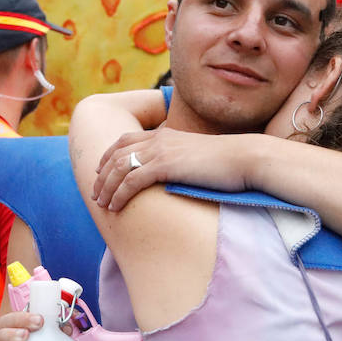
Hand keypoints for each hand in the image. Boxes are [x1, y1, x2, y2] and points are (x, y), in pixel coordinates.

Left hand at [93, 128, 249, 210]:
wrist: (246, 158)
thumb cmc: (229, 163)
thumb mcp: (198, 156)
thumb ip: (181, 160)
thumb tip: (177, 174)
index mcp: (166, 134)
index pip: (126, 139)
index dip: (109, 155)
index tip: (101, 171)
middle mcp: (159, 138)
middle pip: (117, 153)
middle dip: (102, 174)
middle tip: (96, 193)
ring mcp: (161, 150)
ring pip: (120, 167)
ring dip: (106, 187)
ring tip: (102, 204)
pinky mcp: (166, 165)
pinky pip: (132, 180)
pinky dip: (119, 194)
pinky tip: (115, 207)